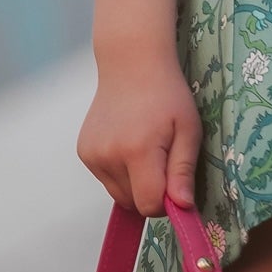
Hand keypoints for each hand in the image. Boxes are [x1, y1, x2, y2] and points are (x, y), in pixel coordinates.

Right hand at [76, 53, 201, 216]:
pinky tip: (128, 143)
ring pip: (119, 194)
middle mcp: (109, 155)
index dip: (166, 201)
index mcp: (137, 150)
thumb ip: (183, 170)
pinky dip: (120, 171)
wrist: (131, 63)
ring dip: (134, 183)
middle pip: (132, 203)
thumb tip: (182, 208)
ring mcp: (92, 155)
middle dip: (151, 191)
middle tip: (162, 158)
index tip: (175, 181)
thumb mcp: (188, 128)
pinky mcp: (84, 152)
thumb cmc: (166, 94)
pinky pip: (106, 179)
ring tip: (145, 148)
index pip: (148, 205)